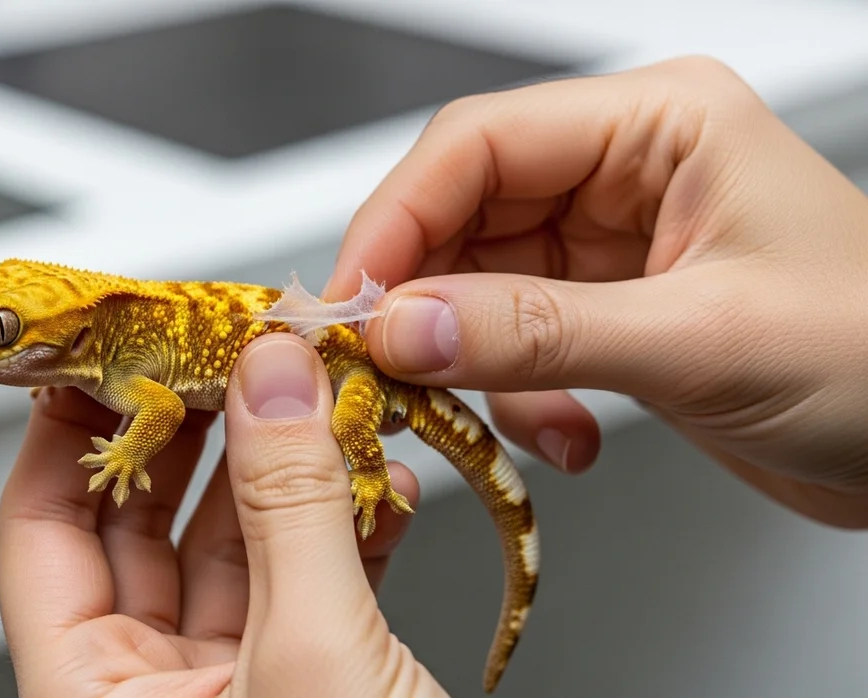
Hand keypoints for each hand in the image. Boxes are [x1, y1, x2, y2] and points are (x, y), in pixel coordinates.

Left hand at [0, 333, 441, 696]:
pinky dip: (351, 534)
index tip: (101, 356)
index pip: (38, 534)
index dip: (65, 432)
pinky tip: (385, 489)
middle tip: (233, 357)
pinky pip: (310, 589)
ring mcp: (233, 690)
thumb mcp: (312, 652)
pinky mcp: (312, 687)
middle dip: (204, 432)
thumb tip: (275, 386)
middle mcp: (153, 695)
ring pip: (241, 550)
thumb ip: (291, 509)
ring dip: (293, 474)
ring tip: (322, 402)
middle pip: (148, 528)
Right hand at [325, 56, 867, 527]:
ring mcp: (611, 244)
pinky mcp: (606, 311)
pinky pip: (513, 342)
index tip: (350, 301)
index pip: (480, 144)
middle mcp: (625, 172)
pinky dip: (514, 396)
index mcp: (660, 125)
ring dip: (471, 362)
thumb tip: (407, 326)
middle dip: (422, 299)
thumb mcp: (701, 341)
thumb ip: (539, 333)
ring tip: (484, 417)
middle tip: (383, 367)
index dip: (398, 220)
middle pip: (463, 213)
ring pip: (477, 286)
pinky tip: (558, 435)